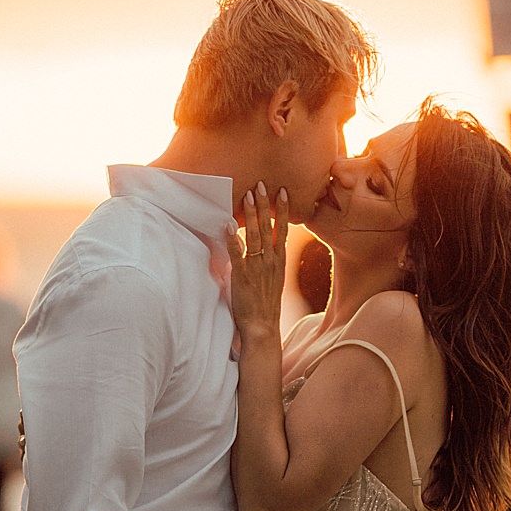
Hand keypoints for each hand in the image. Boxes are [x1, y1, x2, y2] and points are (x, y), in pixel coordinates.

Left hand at [226, 183, 287, 336]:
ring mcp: (258, 266)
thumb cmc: (264, 305)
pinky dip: (232, 238)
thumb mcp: (271, 280)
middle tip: (262, 184)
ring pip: (254, 234)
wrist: (263, 326)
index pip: (283, 229)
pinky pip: (237, 252)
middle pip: (269, 226)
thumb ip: (265, 262)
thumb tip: (255, 248)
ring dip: (250, 213)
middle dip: (264, 204)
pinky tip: (227, 224)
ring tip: (248, 194)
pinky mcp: (243, 274)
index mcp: (279, 260)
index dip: (283, 209)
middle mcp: (271, 260)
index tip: (283, 191)